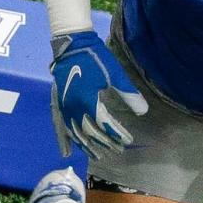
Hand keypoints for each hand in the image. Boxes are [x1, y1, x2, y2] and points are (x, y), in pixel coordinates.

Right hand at [50, 30, 147, 156]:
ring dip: (87, 146)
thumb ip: (128, 93)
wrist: (71, 45)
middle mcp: (74, 109)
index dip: (116, 134)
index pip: (105, 125)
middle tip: (118, 150)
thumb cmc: (95, 58)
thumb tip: (143, 111)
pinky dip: (63, 141)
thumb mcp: (115, 74)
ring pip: (75, 134)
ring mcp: (64, 109)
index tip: (127, 141)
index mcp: (88, 101)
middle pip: (90, 133)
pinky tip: (66, 153)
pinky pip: (59, 128)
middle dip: (104, 143)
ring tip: (97, 156)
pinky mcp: (59, 106)